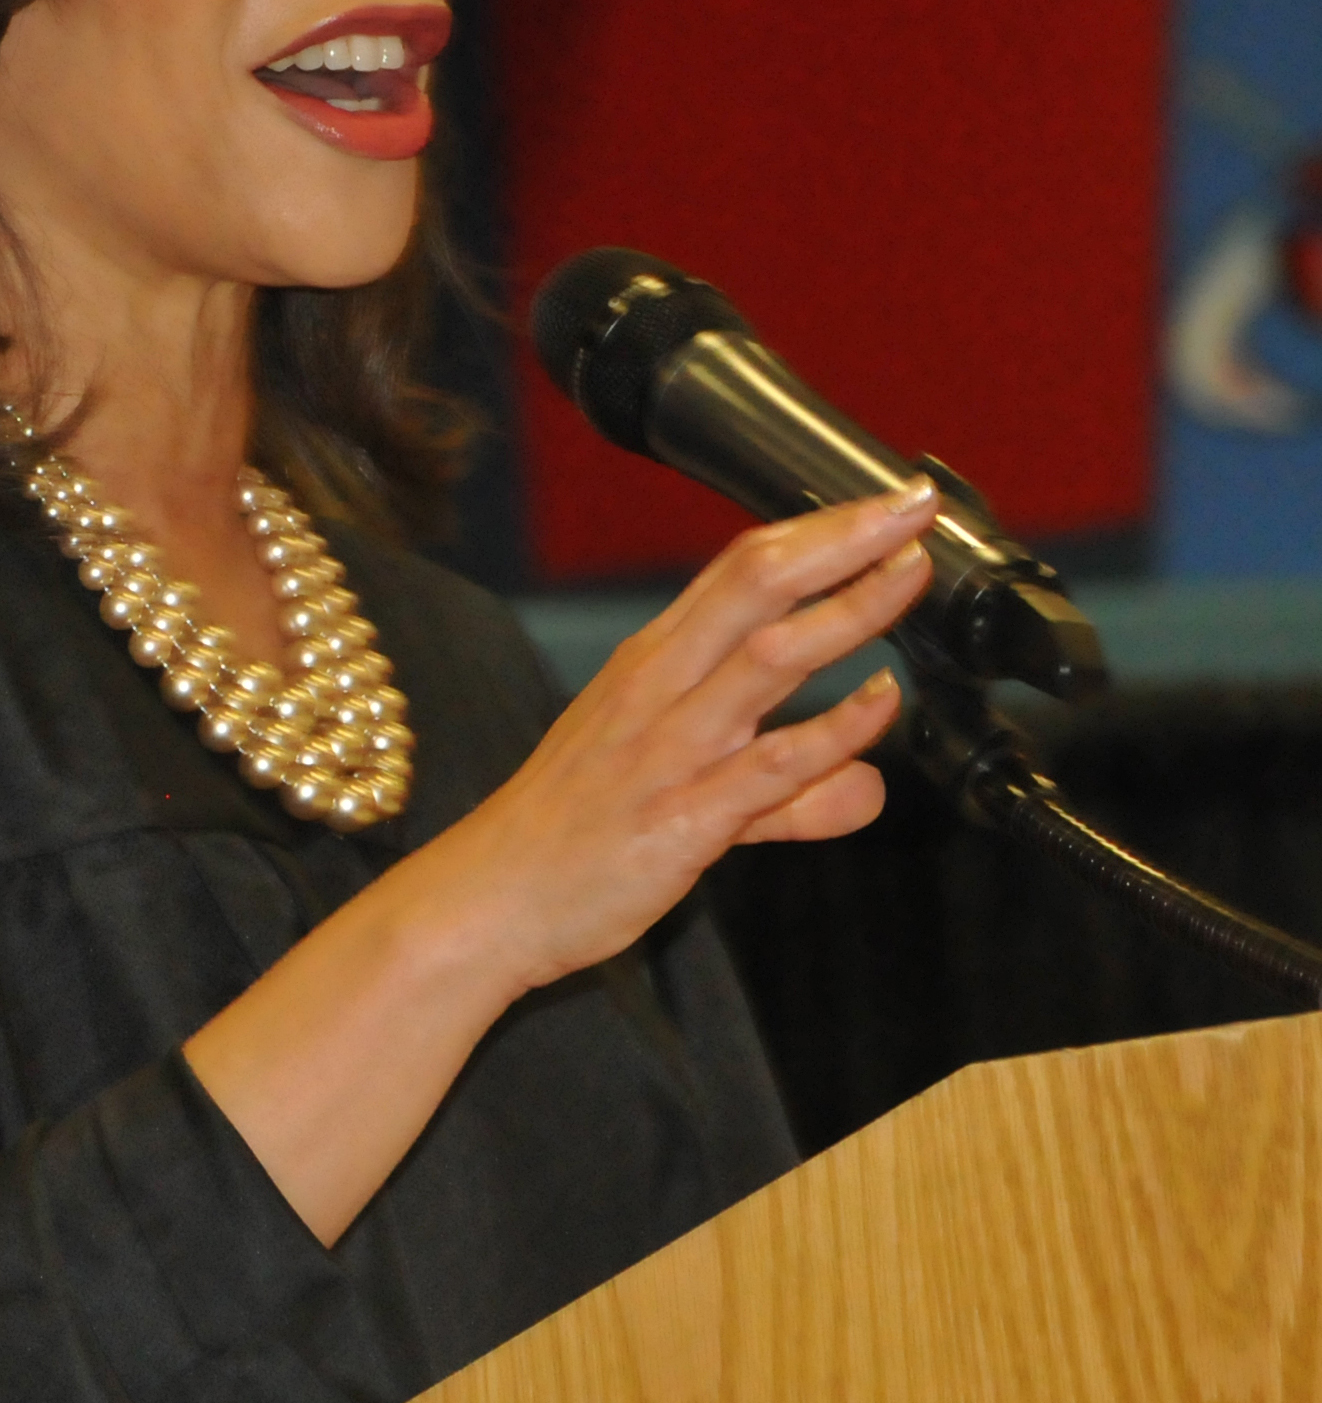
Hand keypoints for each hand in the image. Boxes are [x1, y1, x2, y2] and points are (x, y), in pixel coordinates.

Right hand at [426, 478, 936, 992]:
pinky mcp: (682, 817)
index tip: (885, 505)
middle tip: (911, 504)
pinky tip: (882, 702)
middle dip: (841, 537)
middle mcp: (659, 687)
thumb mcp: (681, 789)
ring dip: (849, 609)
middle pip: (756, 584)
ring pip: (769, 658)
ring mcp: (670, 748)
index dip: (819, 530)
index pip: (741, 568)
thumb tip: (865, 786)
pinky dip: (834, 730)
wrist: (491, 897)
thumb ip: (787, 791)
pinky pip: (769, 766)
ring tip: (910, 574)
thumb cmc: (571, 832)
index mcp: (651, 662)